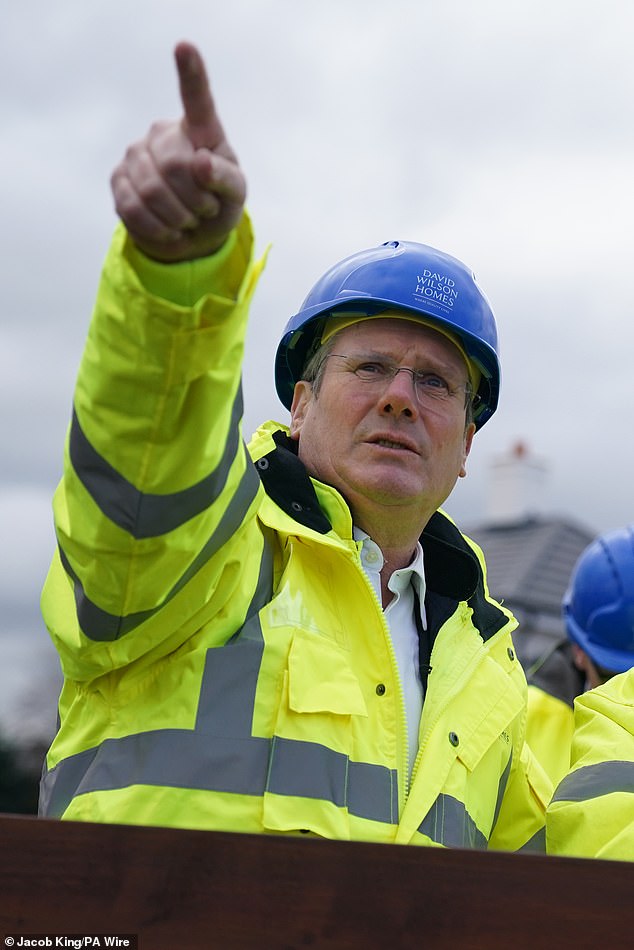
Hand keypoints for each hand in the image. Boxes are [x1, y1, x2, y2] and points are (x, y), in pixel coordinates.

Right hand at [110, 41, 245, 261]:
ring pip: (151, 191)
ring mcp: (136, 154)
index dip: (191, 73)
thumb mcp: (235, 195)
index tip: (185, 47)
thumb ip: (225, 178)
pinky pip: (134, 209)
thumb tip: (200, 162)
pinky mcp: (118, 180)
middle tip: (205, 210)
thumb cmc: (218, 204)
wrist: (191, 235)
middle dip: (195, 201)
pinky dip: (158, 229)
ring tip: (188, 220)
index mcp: (199, 129)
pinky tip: (169, 229)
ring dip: (178, 218)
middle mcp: (162, 133)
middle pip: (173, 166)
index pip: (196, 99)